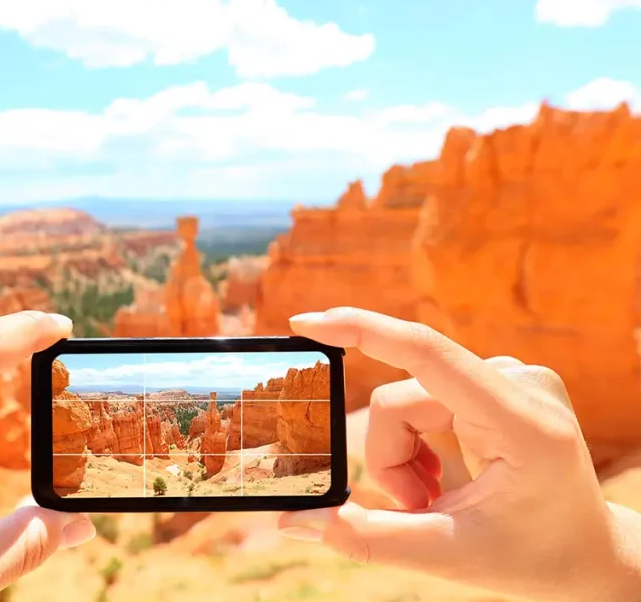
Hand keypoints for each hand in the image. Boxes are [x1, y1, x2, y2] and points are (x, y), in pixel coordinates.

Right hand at [279, 308, 640, 601]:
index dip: (361, 330)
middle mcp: (521, 383)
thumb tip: (291, 522)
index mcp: (521, 423)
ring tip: (432, 497)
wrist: (591, 555)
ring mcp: (515, 376)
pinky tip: (443, 473)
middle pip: (402, 400)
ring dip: (404, 453)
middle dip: (391, 458)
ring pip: (407, 399)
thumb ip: (367, 538)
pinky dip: (419, 439)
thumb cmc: (532, 558)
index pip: (427, 353)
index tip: (306, 324)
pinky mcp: (503, 378)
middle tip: (416, 507)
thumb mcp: (448, 555)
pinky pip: (426, 394)